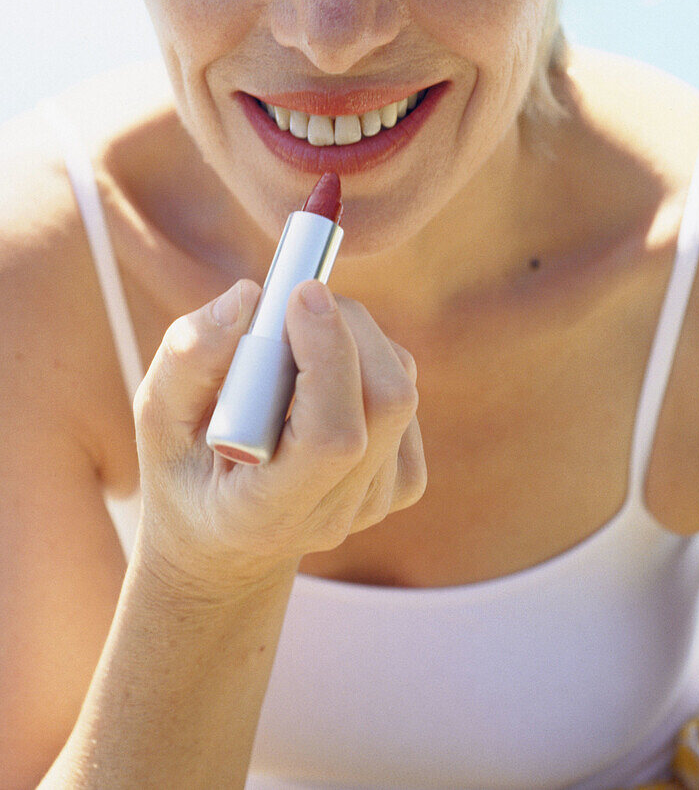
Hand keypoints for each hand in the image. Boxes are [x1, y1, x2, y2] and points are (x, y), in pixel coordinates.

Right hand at [132, 278, 425, 597]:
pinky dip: (368, 362)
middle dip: (345, 327)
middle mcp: (333, 514)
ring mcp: (376, 502)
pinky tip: (320, 380)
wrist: (226, 541)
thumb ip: (188, 359)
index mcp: (266, 512)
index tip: (301, 293)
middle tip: (293, 300)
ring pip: (398, 387)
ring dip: (354, 338)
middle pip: (385, 402)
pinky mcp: (402, 482)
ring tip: (294, 346)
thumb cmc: (186, 470)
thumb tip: (248, 295)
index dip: (328, 356)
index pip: (332, 437)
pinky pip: (404, 393)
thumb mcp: (158, 419)